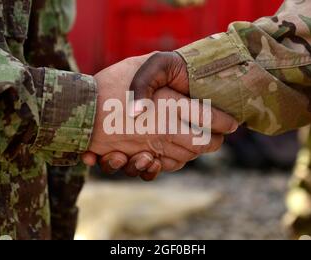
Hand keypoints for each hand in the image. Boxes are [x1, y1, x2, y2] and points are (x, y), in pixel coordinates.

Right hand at [82, 53, 237, 178]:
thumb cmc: (109, 84)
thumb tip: (185, 86)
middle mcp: (166, 129)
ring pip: (188, 157)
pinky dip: (172, 162)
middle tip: (219, 133)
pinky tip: (169, 151)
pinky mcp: (139, 158)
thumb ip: (164, 73)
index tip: (232, 122)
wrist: (78, 111)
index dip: (226, 122)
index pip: (213, 119)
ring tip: (195, 140)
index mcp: (171, 105)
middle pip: (206, 144)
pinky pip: (165, 166)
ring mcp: (153, 147)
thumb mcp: (140, 65)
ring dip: (195, 151)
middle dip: (216, 140)